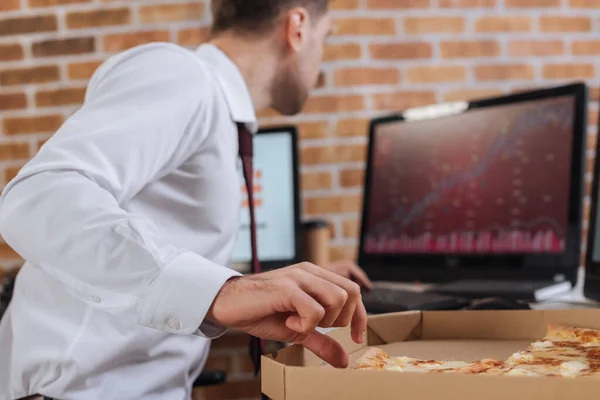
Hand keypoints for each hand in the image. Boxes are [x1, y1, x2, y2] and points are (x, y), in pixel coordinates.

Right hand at [206, 262, 366, 367]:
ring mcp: (298, 277)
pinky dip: (305, 323)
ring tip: (300, 323)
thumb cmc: (261, 312)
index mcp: (315, 277)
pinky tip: (289, 322)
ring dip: (324, 319)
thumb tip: (343, 360)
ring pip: (337, 298)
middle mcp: (310, 272)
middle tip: (317, 327)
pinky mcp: (286, 287)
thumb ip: (321, 341)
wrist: (228, 304)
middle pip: (351, 293)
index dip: (360, 316)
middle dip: (342, 319)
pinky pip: (314, 309)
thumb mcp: (297, 331)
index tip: (356, 337)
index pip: (353, 291)